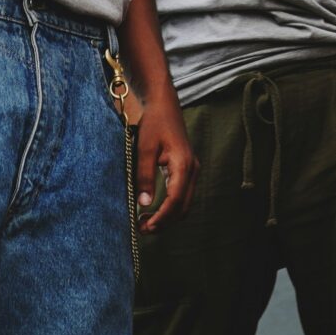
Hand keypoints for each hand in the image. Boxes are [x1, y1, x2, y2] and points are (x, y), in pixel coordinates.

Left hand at [136, 103, 195, 231]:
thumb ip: (144, 176)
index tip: (145, 227)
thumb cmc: (154, 124)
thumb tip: (144, 204)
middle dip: (165, 222)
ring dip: (168, 216)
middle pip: (183, 207)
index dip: (161, 217)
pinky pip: (183, 195)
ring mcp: (192, 170)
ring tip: (146, 222)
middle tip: (142, 229)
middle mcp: (193, 170)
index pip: (175, 200)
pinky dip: (171, 207)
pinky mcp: (188, 170)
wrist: (165, 105)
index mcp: (184, 165)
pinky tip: (155, 209)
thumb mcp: (144, 149)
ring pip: (184, 204)